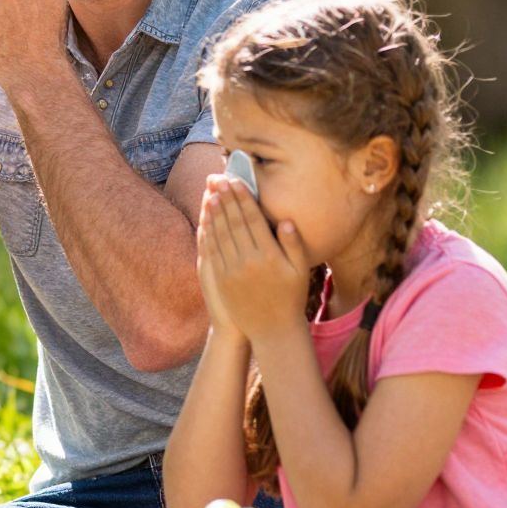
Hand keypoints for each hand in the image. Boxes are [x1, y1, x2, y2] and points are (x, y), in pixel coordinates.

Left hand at [198, 175, 311, 345]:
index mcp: (269, 255)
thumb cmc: (290, 297)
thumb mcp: (300, 271)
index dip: (243, 198)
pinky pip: (212, 250)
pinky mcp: (221, 279)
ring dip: (214, 212)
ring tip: (211, 194)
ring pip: (220, 234)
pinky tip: (206, 220)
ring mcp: (232, 270)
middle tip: (219, 179)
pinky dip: (208, 232)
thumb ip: (293, 244)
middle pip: (233, 222)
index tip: (236, 181)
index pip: (252, 219)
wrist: (271, 328)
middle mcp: (248, 260)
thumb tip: (286, 220)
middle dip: (226, 199)